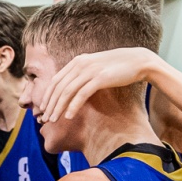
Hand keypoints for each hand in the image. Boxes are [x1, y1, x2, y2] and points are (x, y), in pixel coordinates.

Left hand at [35, 47, 161, 124]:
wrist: (138, 61)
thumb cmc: (117, 67)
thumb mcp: (96, 67)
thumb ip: (83, 74)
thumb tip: (72, 88)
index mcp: (77, 61)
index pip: (55, 80)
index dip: (47, 95)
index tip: (43, 108)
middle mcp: (80, 64)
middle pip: (58, 87)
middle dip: (50, 104)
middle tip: (45, 118)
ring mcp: (90, 70)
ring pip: (67, 92)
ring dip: (58, 107)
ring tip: (53, 120)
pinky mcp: (99, 78)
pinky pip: (81, 94)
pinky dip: (73, 106)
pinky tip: (68, 117)